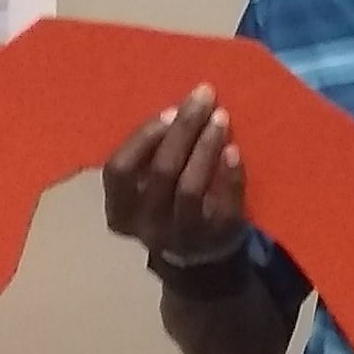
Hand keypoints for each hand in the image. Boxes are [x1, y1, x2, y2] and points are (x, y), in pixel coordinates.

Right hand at [102, 83, 247, 264]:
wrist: (201, 257)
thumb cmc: (169, 204)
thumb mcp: (146, 188)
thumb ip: (151, 157)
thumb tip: (179, 106)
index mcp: (121, 210)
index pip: (119, 170)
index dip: (143, 138)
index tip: (170, 110)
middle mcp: (146, 226)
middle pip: (161, 171)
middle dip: (183, 129)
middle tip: (203, 97)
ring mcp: (181, 235)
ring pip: (189, 187)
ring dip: (206, 146)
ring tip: (221, 117)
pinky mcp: (215, 237)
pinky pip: (223, 203)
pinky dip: (229, 174)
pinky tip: (234, 150)